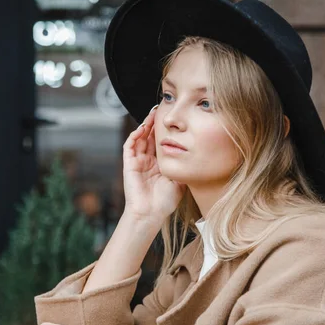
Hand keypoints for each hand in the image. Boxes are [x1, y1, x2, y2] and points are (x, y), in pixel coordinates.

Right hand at [122, 105, 185, 224]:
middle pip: (150, 137)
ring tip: (152, 113)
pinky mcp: (129, 164)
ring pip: (140, 138)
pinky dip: (135, 135)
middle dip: (155, 123)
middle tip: (161, 110)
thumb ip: (182, 167)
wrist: (151, 214)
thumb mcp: (179, 180)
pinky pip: (130, 146)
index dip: (165, 131)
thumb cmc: (165, 202)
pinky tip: (142, 127)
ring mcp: (138, 162)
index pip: (161, 142)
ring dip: (145, 125)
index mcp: (159, 164)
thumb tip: (195, 154)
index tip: (173, 120)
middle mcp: (148, 161)